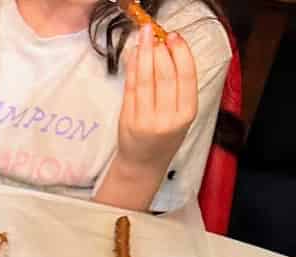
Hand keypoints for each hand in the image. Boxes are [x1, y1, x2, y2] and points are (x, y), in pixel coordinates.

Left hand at [117, 25, 197, 170]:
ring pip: (145, 80)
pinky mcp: (127, 120)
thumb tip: (169, 51)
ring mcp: (145, 120)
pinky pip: (130, 88)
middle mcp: (166, 118)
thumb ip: (178, 87)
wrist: (143, 164)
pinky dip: (131, 69)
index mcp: (186, 114)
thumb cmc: (164, 137)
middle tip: (155, 33)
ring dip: (143, 54)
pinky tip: (133, 54)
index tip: (174, 37)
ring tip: (143, 36)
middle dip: (159, 50)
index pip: (186, 77)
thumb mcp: (181, 114)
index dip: (180, 54)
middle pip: (164, 76)